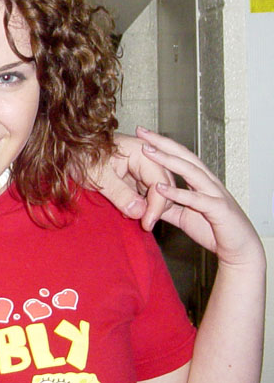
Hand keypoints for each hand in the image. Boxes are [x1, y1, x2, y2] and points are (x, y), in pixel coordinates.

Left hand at [89, 131, 174, 229]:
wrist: (69, 150)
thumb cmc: (80, 156)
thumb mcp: (98, 176)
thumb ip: (119, 193)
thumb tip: (140, 212)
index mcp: (141, 152)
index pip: (160, 182)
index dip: (157, 205)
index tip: (147, 223)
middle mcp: (147, 157)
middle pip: (164, 186)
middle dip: (155, 207)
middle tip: (141, 223)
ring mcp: (142, 166)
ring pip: (156, 191)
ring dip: (148, 206)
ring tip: (130, 215)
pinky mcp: (135, 174)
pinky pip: (145, 192)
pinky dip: (140, 203)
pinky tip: (127, 210)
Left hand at [136, 126, 263, 267]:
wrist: (239, 250)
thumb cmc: (215, 230)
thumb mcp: (184, 216)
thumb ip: (167, 207)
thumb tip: (146, 202)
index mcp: (201, 181)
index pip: (180, 156)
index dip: (162, 144)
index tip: (142, 134)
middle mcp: (208, 182)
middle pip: (185, 156)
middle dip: (163, 143)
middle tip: (142, 131)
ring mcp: (215, 193)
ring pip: (191, 171)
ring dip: (168, 160)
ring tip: (148, 151)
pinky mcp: (218, 209)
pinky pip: (195, 199)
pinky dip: (177, 193)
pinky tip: (160, 187)